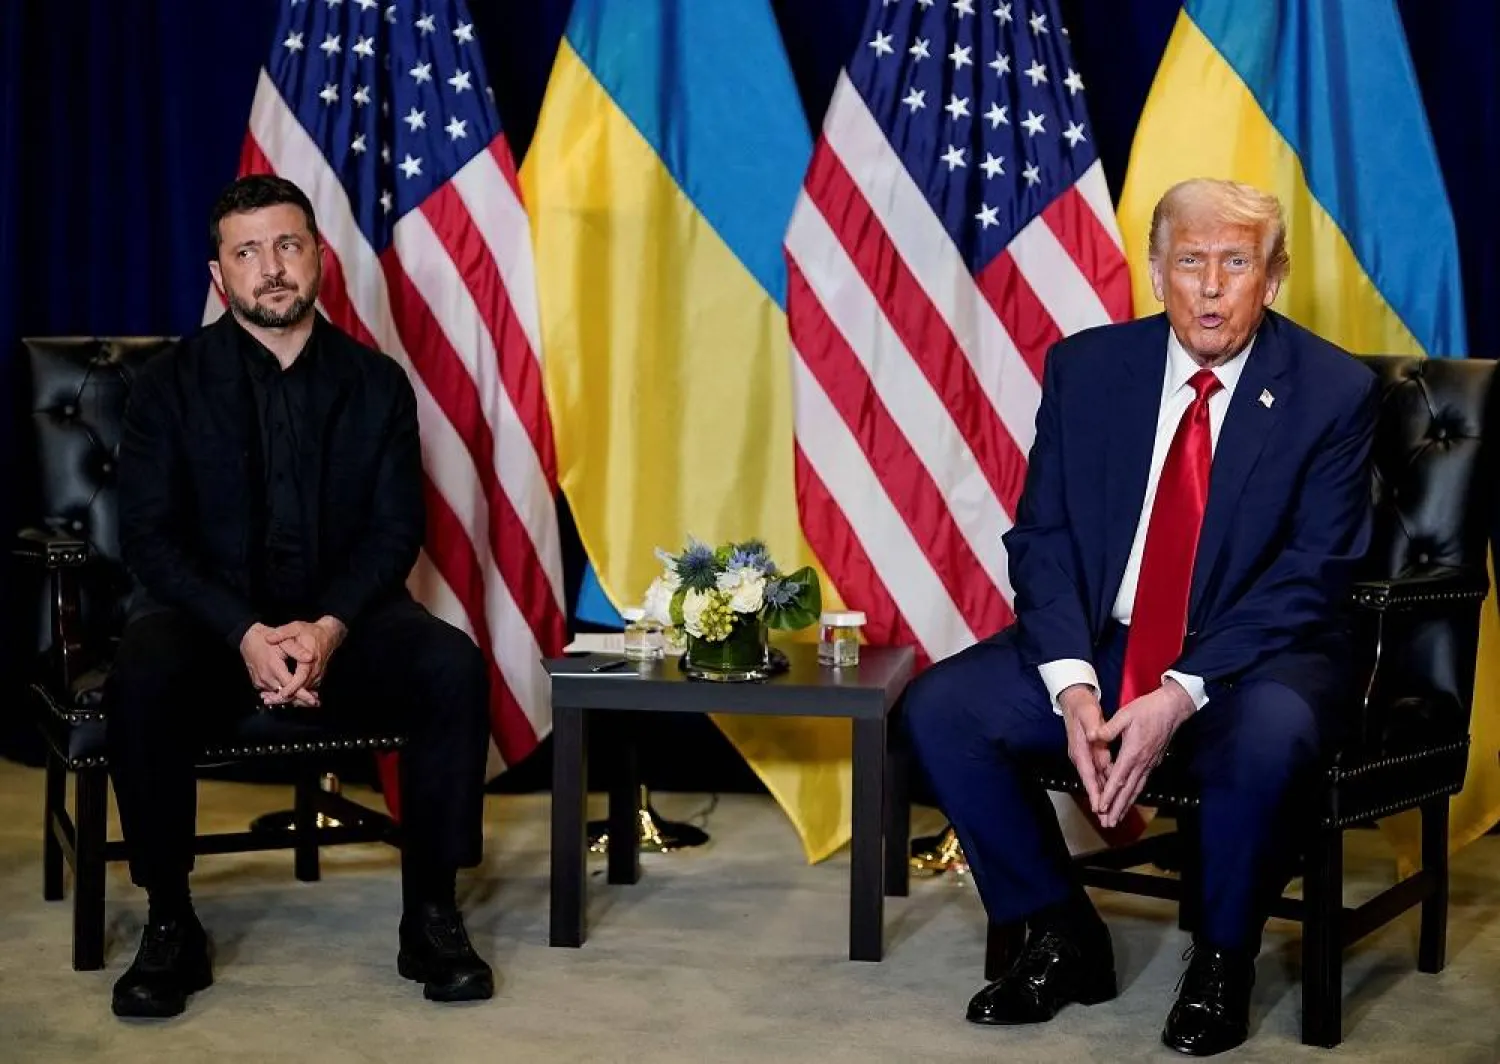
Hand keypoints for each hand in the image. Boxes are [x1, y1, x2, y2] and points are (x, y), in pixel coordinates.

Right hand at [239, 623, 315, 705]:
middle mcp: (265, 677)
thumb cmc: (268, 638)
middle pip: (285, 694)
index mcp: (273, 666)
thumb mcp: (285, 640)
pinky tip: (294, 693)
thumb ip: (297, 650)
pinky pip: (272, 692)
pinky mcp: (257, 683)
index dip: (303, 694)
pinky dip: (282, 693)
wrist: (249, 639)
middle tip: (315, 702)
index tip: (314, 700)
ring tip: (308, 698)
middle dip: (300, 699)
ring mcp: (260, 682)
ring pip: (278, 695)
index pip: (290, 686)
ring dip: (292, 697)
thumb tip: (311, 657)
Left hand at [263, 616, 347, 705]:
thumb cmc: (310, 632)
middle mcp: (315, 671)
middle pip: (301, 689)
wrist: (328, 635)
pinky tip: (280, 696)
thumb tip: (268, 638)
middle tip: (269, 701)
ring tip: (270, 700)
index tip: (281, 693)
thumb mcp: (295, 628)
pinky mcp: (316, 679)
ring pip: (304, 692)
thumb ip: (282, 633)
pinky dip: (294, 695)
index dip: (292, 687)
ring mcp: (317, 676)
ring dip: (289, 698)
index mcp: (309, 660)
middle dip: (286, 697)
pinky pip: (306, 690)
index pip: (301, 677)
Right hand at [1058, 684, 1112, 816]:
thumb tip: (1093, 737)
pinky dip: (1106, 786)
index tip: (1100, 806)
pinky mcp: (1090, 756)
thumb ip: (1093, 727)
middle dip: (1100, 802)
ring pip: (1096, 781)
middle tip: (1108, 820)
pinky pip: (1100, 774)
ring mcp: (1084, 758)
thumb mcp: (1089, 714)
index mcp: (1080, 750)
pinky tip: (1114, 795)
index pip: (1088, 774)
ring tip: (1112, 814)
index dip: (1095, 791)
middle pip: (1092, 783)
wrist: (1074, 701)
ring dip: (1104, 797)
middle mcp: (1081, 757)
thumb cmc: (1082, 707)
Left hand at [1089, 680, 1195, 828]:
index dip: (1109, 794)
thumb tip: (1093, 736)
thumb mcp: (1125, 714)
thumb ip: (1108, 728)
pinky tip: (1130, 800)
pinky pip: (1142, 783)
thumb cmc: (1148, 709)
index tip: (1101, 808)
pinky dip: (1135, 795)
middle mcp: (1142, 762)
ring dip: (1126, 805)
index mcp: (1132, 752)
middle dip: (1117, 808)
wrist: (1173, 708)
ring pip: (1136, 789)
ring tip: (1117, 819)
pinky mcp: (1153, 762)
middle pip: (1128, 790)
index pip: (1118, 778)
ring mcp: (1149, 763)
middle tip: (1108, 824)